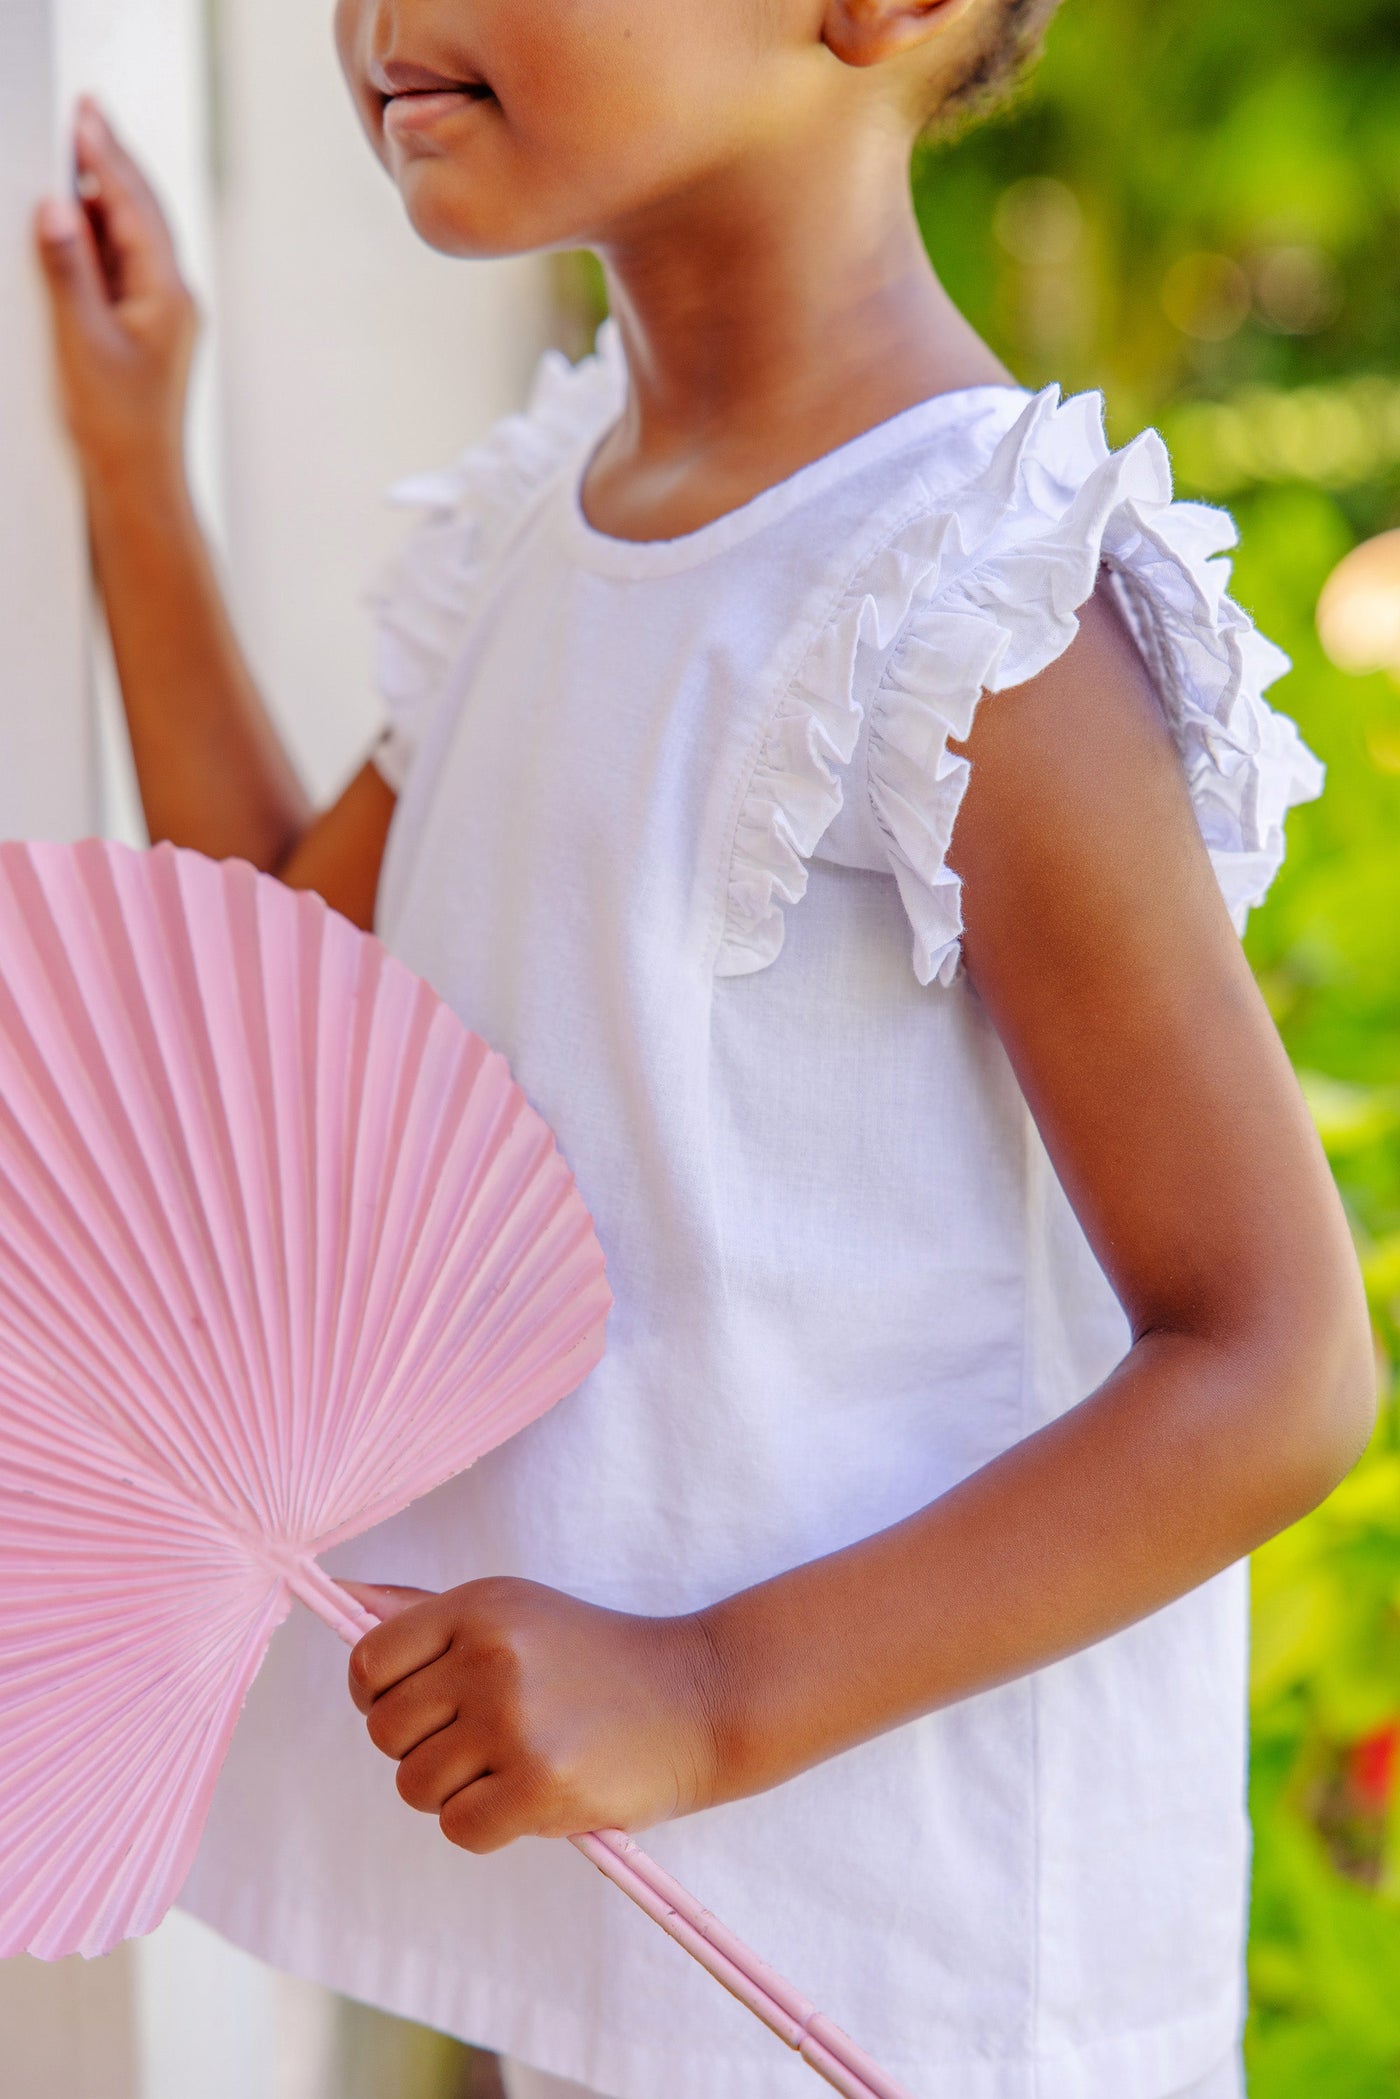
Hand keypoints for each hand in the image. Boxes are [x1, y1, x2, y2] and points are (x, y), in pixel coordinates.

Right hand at [34, 99, 197, 487]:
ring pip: (130, 240)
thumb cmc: (118, 425)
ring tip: (74, 156)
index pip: (134, 206)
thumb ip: (69, 271)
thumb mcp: (84, 342)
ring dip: (102, 199)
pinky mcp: (144, 332)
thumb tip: (59, 207)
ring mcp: (160, 315)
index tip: (85, 112)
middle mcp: (171, 298)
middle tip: (84, 113)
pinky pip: (122, 270)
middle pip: (139, 213)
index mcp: (166, 294)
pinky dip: (99, 239)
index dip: (107, 155)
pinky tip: (78, 224)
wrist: (139, 484)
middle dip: (110, 163)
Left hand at [344, 1578, 726, 1852]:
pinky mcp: (540, 1785)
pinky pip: (459, 1828)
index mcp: (479, 1607)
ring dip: (454, 1791)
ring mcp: (515, 1722)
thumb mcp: (514, 1610)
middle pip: (385, 1733)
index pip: (369, 1663)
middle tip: (479, 1741)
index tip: (420, 1708)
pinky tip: (530, 1796)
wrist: (698, 1697)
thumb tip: (338, 1596)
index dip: (378, 1697)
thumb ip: (424, 1611)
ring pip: (415, 1786)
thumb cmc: (592, 1657)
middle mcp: (491, 1657)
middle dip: (421, 1748)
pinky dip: (486, 1825)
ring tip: (509, 1766)